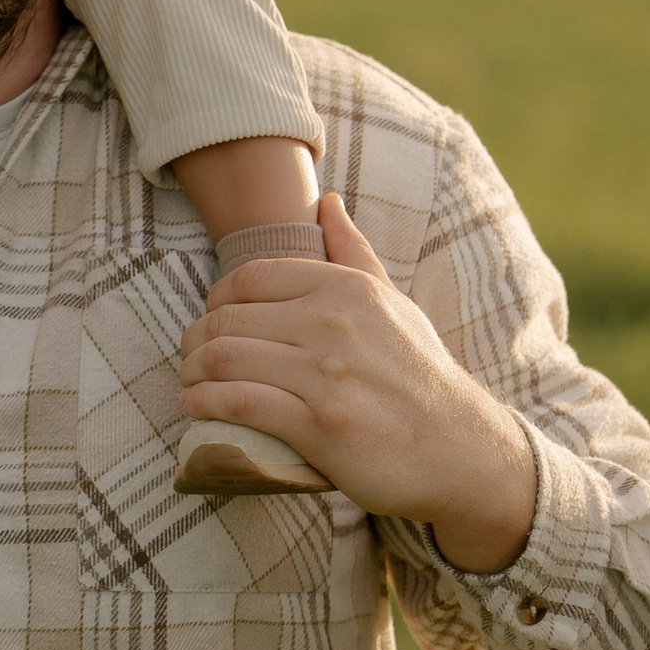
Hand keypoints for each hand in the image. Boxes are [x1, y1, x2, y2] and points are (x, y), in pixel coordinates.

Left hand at [179, 195, 537, 574]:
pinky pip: (238, 403)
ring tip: (189, 382)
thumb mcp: (393, 302)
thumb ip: (354, 251)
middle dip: (196, 339)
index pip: (250, 278)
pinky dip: (204, 403)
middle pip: (228, 319)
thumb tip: (327, 201)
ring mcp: (324, 374)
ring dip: (192, 371)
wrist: (459, 448)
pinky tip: (195, 407)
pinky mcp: (318, 425)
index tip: (213, 319)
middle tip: (191, 356)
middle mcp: (332, 323)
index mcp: (345, 287)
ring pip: (223, 358)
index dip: (218, 298)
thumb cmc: (419, 373)